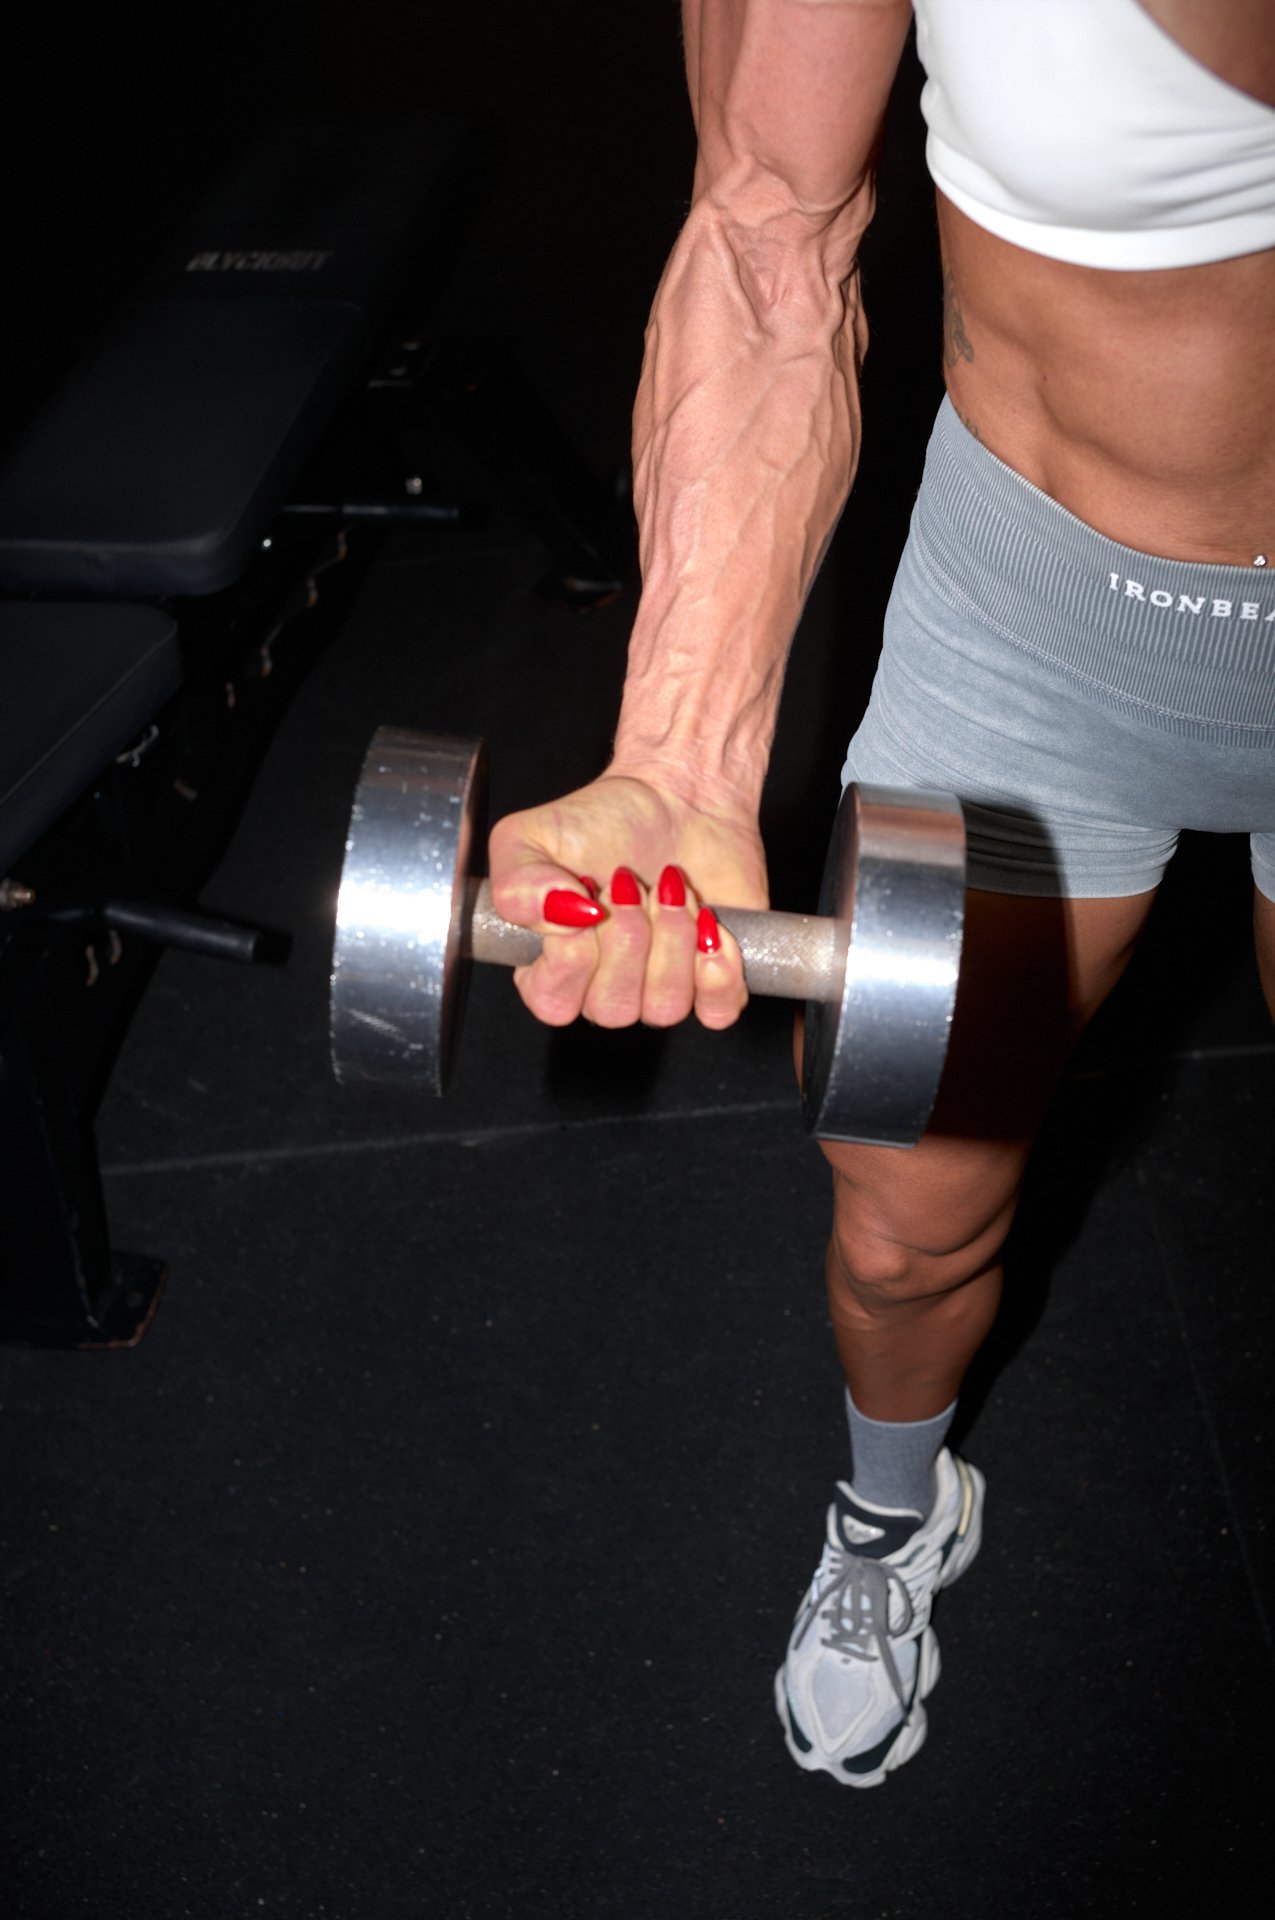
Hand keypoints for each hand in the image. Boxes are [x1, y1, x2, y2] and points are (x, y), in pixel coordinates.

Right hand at [487, 772, 769, 1029]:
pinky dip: (718, 970)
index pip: (555, 1002)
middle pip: (613, 1008)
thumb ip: (518, 887)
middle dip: (629, 936)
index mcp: (550, 967)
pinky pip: (717, 1010)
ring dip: (673, 940)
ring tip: (671, 890)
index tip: (587, 891)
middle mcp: (603, 988)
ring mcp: (659, 989)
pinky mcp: (715, 982)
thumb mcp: (528, 838)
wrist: (678, 796)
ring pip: (665, 1008)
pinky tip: (709, 923)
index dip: (574, 951)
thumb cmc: (602, 819)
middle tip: (632, 883)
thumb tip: (563, 921)